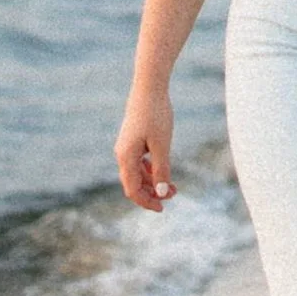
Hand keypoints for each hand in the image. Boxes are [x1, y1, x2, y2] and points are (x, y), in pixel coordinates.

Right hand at [117, 92, 174, 210]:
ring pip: (137, 174)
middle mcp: (122, 154)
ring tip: (173, 186)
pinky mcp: (132, 140)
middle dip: (152, 193)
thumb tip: (162, 193)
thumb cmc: (156, 115)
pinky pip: (139, 163)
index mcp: (126, 157)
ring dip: (153, 182)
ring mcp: (126, 147)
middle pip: (133, 184)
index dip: (147, 201)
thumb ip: (162, 170)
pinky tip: (163, 170)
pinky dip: (150, 170)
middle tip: (174, 195)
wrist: (149, 88)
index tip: (163, 208)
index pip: (132, 189)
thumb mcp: (163, 145)